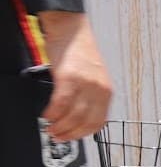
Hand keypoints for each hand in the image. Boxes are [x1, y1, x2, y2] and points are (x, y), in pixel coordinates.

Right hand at [39, 13, 112, 141]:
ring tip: (50, 128)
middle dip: (70, 133)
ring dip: (60, 126)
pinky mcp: (69, 77)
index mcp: (107, 91)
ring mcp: (85, 83)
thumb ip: (90, 97)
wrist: (71, 29)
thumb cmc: (79, 52)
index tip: (71, 137)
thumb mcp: (93, 78)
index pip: (99, 122)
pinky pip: (61, 103)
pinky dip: (53, 113)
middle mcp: (99, 89)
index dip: (83, 134)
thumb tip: (79, 117)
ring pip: (74, 115)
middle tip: (57, 136)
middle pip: (86, 122)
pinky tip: (46, 115)